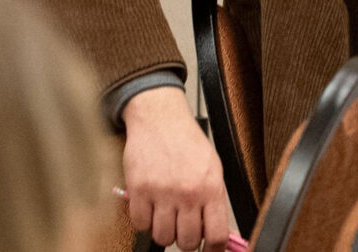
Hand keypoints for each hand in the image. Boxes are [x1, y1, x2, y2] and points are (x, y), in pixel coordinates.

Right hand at [122, 86, 229, 250]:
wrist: (160, 119)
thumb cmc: (187, 141)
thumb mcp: (212, 168)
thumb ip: (215, 200)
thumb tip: (218, 232)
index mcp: (210, 187)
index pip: (216, 235)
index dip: (212, 249)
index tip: (208, 249)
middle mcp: (187, 193)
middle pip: (186, 241)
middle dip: (185, 239)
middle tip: (183, 227)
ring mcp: (162, 193)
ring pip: (162, 237)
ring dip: (164, 230)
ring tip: (166, 214)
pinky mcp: (139, 190)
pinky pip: (140, 224)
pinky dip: (144, 220)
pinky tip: (151, 206)